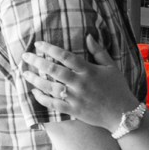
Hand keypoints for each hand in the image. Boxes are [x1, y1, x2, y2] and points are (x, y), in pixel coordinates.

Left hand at [23, 36, 137, 129]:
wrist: (123, 114)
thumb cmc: (118, 89)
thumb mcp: (111, 67)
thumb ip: (98, 51)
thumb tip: (88, 35)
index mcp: (89, 70)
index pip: (65, 56)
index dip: (50, 49)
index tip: (38, 44)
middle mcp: (80, 83)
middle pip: (54, 70)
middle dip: (37, 62)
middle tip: (25, 56)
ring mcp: (76, 98)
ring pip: (50, 87)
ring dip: (36, 79)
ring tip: (25, 73)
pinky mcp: (73, 110)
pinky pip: (53, 104)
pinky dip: (42, 98)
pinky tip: (34, 92)